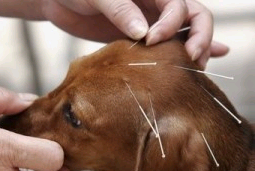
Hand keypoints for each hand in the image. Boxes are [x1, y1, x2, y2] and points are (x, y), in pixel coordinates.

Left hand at [42, 0, 228, 66]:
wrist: (59, 1)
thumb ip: (121, 9)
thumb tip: (143, 33)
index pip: (179, 6)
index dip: (172, 25)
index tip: (152, 40)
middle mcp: (155, 6)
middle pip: (194, 17)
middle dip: (199, 38)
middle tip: (192, 60)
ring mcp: (150, 23)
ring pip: (184, 34)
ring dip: (196, 49)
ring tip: (197, 69)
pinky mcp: (139, 39)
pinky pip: (166, 44)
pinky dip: (186, 50)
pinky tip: (207, 59)